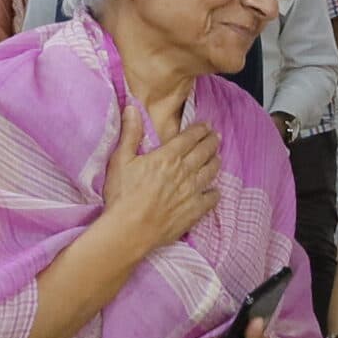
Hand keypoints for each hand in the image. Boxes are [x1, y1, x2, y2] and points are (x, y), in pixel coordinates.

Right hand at [101, 107, 220, 254]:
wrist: (130, 229)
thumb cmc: (122, 195)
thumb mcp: (120, 160)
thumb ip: (130, 133)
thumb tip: (132, 107)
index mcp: (168, 157)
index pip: (190, 138)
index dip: (200, 130)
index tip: (207, 125)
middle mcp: (184, 172)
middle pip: (204, 152)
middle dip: (212, 142)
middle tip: (216, 136)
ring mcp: (192, 192)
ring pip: (210, 172)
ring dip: (215, 162)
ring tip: (218, 157)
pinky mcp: (194, 211)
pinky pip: (211, 199)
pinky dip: (215, 192)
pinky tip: (216, 191)